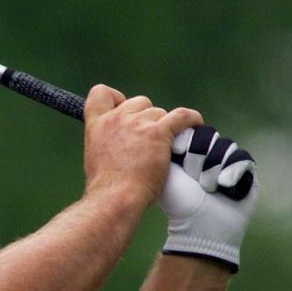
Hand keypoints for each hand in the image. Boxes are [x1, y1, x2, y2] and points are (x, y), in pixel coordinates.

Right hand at [83, 85, 203, 208]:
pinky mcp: (158, 132)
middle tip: (150, 139)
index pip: (101, 92)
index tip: (124, 111)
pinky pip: (182, 116)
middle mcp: (116, 118)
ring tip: (167, 146)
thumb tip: (120, 143)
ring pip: (159, 112)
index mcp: (96, 124)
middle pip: (139, 102)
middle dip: (146, 117)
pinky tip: (196, 125)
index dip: (116, 99)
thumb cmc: (106, 186)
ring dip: (164, 126)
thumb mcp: (95, 155)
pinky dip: (191, 119)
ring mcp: (137, 123)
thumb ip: (106, 141)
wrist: (116, 197)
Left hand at [157, 125, 258, 272]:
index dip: (186, 142)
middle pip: (208, 135)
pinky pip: (241, 157)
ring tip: (206, 187)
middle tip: (192, 177)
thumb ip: (161, 146)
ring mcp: (228, 160)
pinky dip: (231, 172)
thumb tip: (161, 123)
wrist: (199, 226)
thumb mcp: (164, 171)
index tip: (178, 156)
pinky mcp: (245, 170)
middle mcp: (209, 152)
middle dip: (198, 157)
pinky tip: (223, 186)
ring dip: (213, 168)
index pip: (191, 129)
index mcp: (188, 149)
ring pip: (225, 146)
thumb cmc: (178, 201)